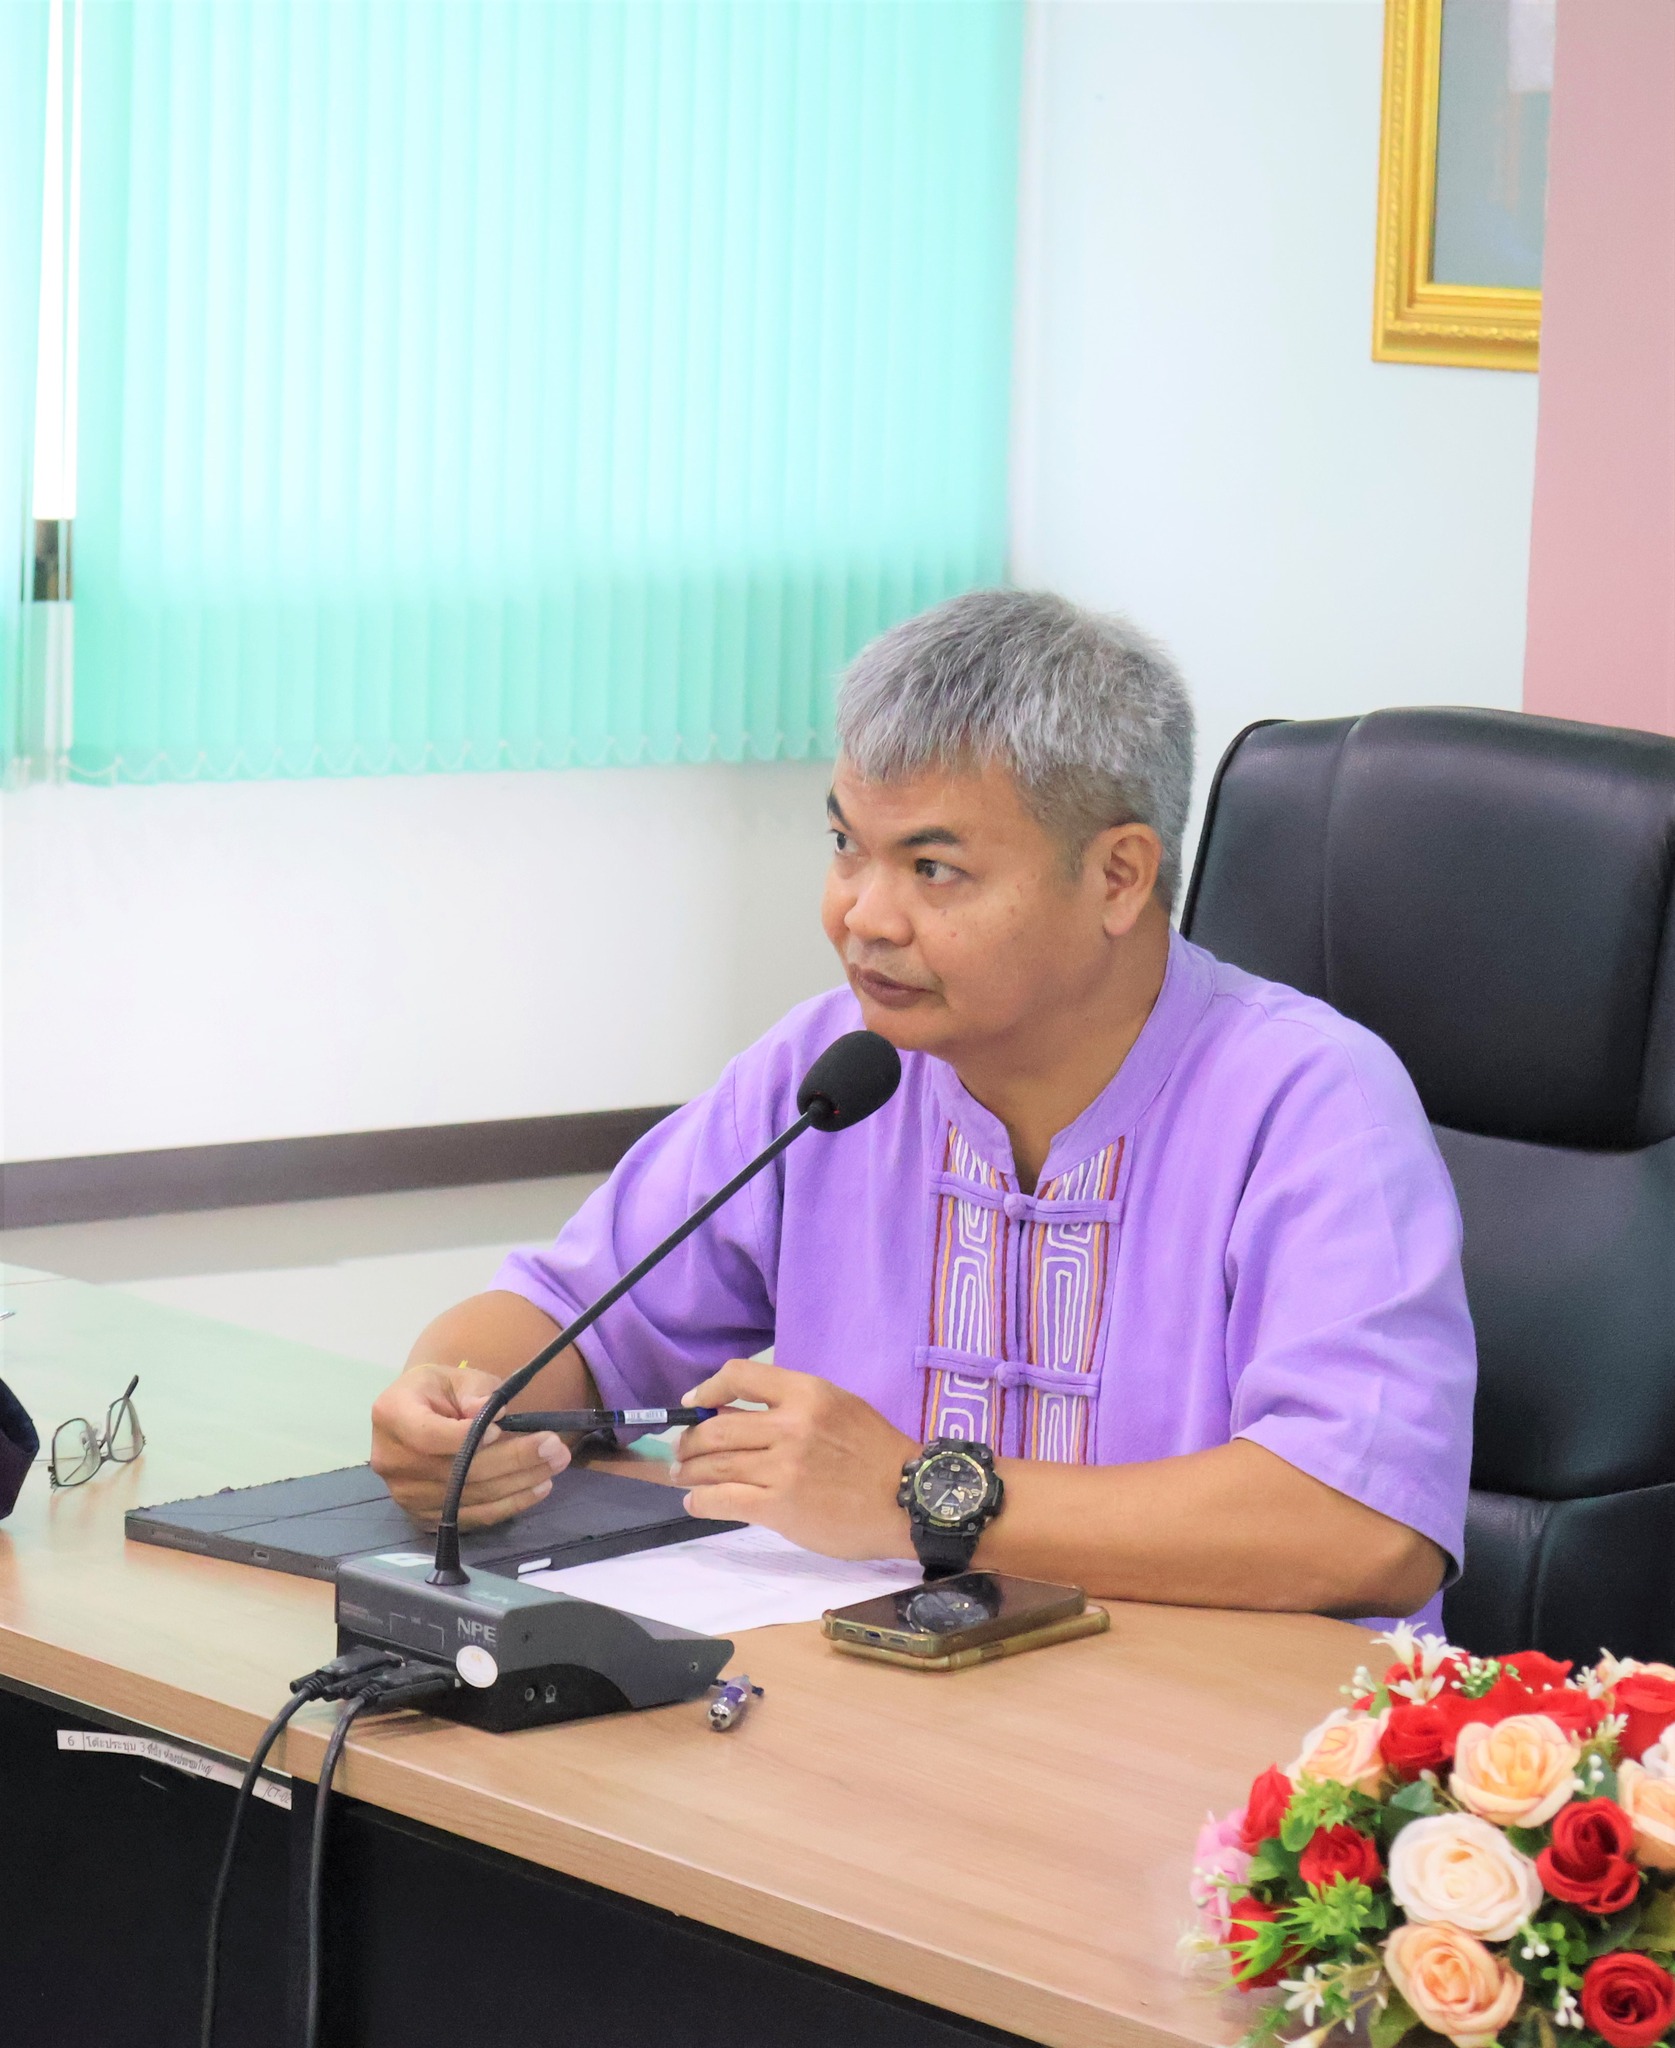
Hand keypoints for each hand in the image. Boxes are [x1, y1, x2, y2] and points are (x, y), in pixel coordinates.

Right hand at [371, 1362, 568, 1528]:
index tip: (503, 1428)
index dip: (465, 1437)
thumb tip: (491, 1411)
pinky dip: (507, 1505)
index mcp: (391, 1416)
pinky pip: (471, 1516)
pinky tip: (536, 1488)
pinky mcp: (424, 1516)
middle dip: (513, 1459)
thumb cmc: (438, 1391)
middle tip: (555, 1447)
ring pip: (469, 1497)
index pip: (427, 1436)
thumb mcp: (455, 1376)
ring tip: (555, 1464)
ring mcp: (406, 1495)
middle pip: (457, 1472)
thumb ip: (475, 1389)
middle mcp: (391, 1461)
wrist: (416, 1418)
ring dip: (519, 1483)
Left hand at [671, 1359, 916, 1558]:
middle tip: (682, 1452)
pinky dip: (701, 1501)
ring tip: (683, 1477)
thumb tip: (736, 1413)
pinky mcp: (780, 1507)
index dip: (707, 1389)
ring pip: (715, 1466)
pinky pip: (724, 1500)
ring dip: (690, 1472)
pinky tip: (696, 1502)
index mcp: (807, 1393)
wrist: (907, 1500)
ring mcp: (783, 1468)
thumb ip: (793, 1406)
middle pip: (717, 1428)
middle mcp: (791, 1426)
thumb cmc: (875, 1453)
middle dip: (690, 1441)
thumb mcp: (840, 1408)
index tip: (695, 1403)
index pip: (740, 1375)